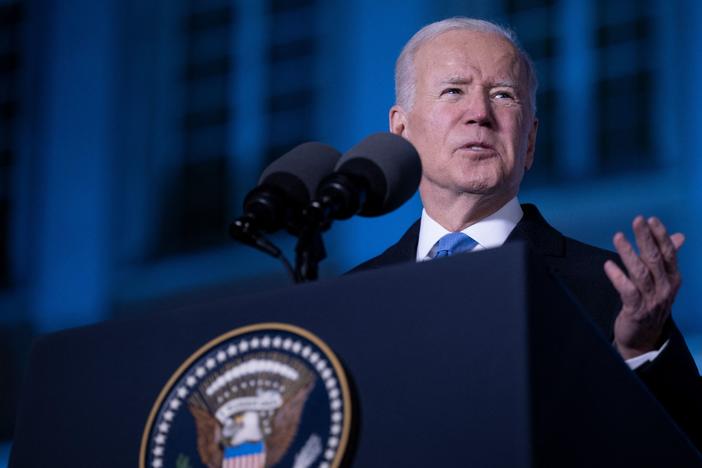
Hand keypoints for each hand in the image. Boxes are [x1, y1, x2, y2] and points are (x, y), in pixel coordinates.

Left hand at [603, 216, 683, 359]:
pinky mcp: (636, 310)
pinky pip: (627, 291)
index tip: (651, 219)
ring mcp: (651, 300)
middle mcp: (665, 288)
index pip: (669, 253)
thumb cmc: (651, 304)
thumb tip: (680, 236)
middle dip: (645, 238)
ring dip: (628, 253)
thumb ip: (667, 258)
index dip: (660, 235)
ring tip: (618, 237)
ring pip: (640, 273)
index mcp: (673, 279)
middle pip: (654, 259)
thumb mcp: (663, 281)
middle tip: (637, 220)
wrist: (643, 338)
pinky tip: (608, 265)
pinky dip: (618, 277)